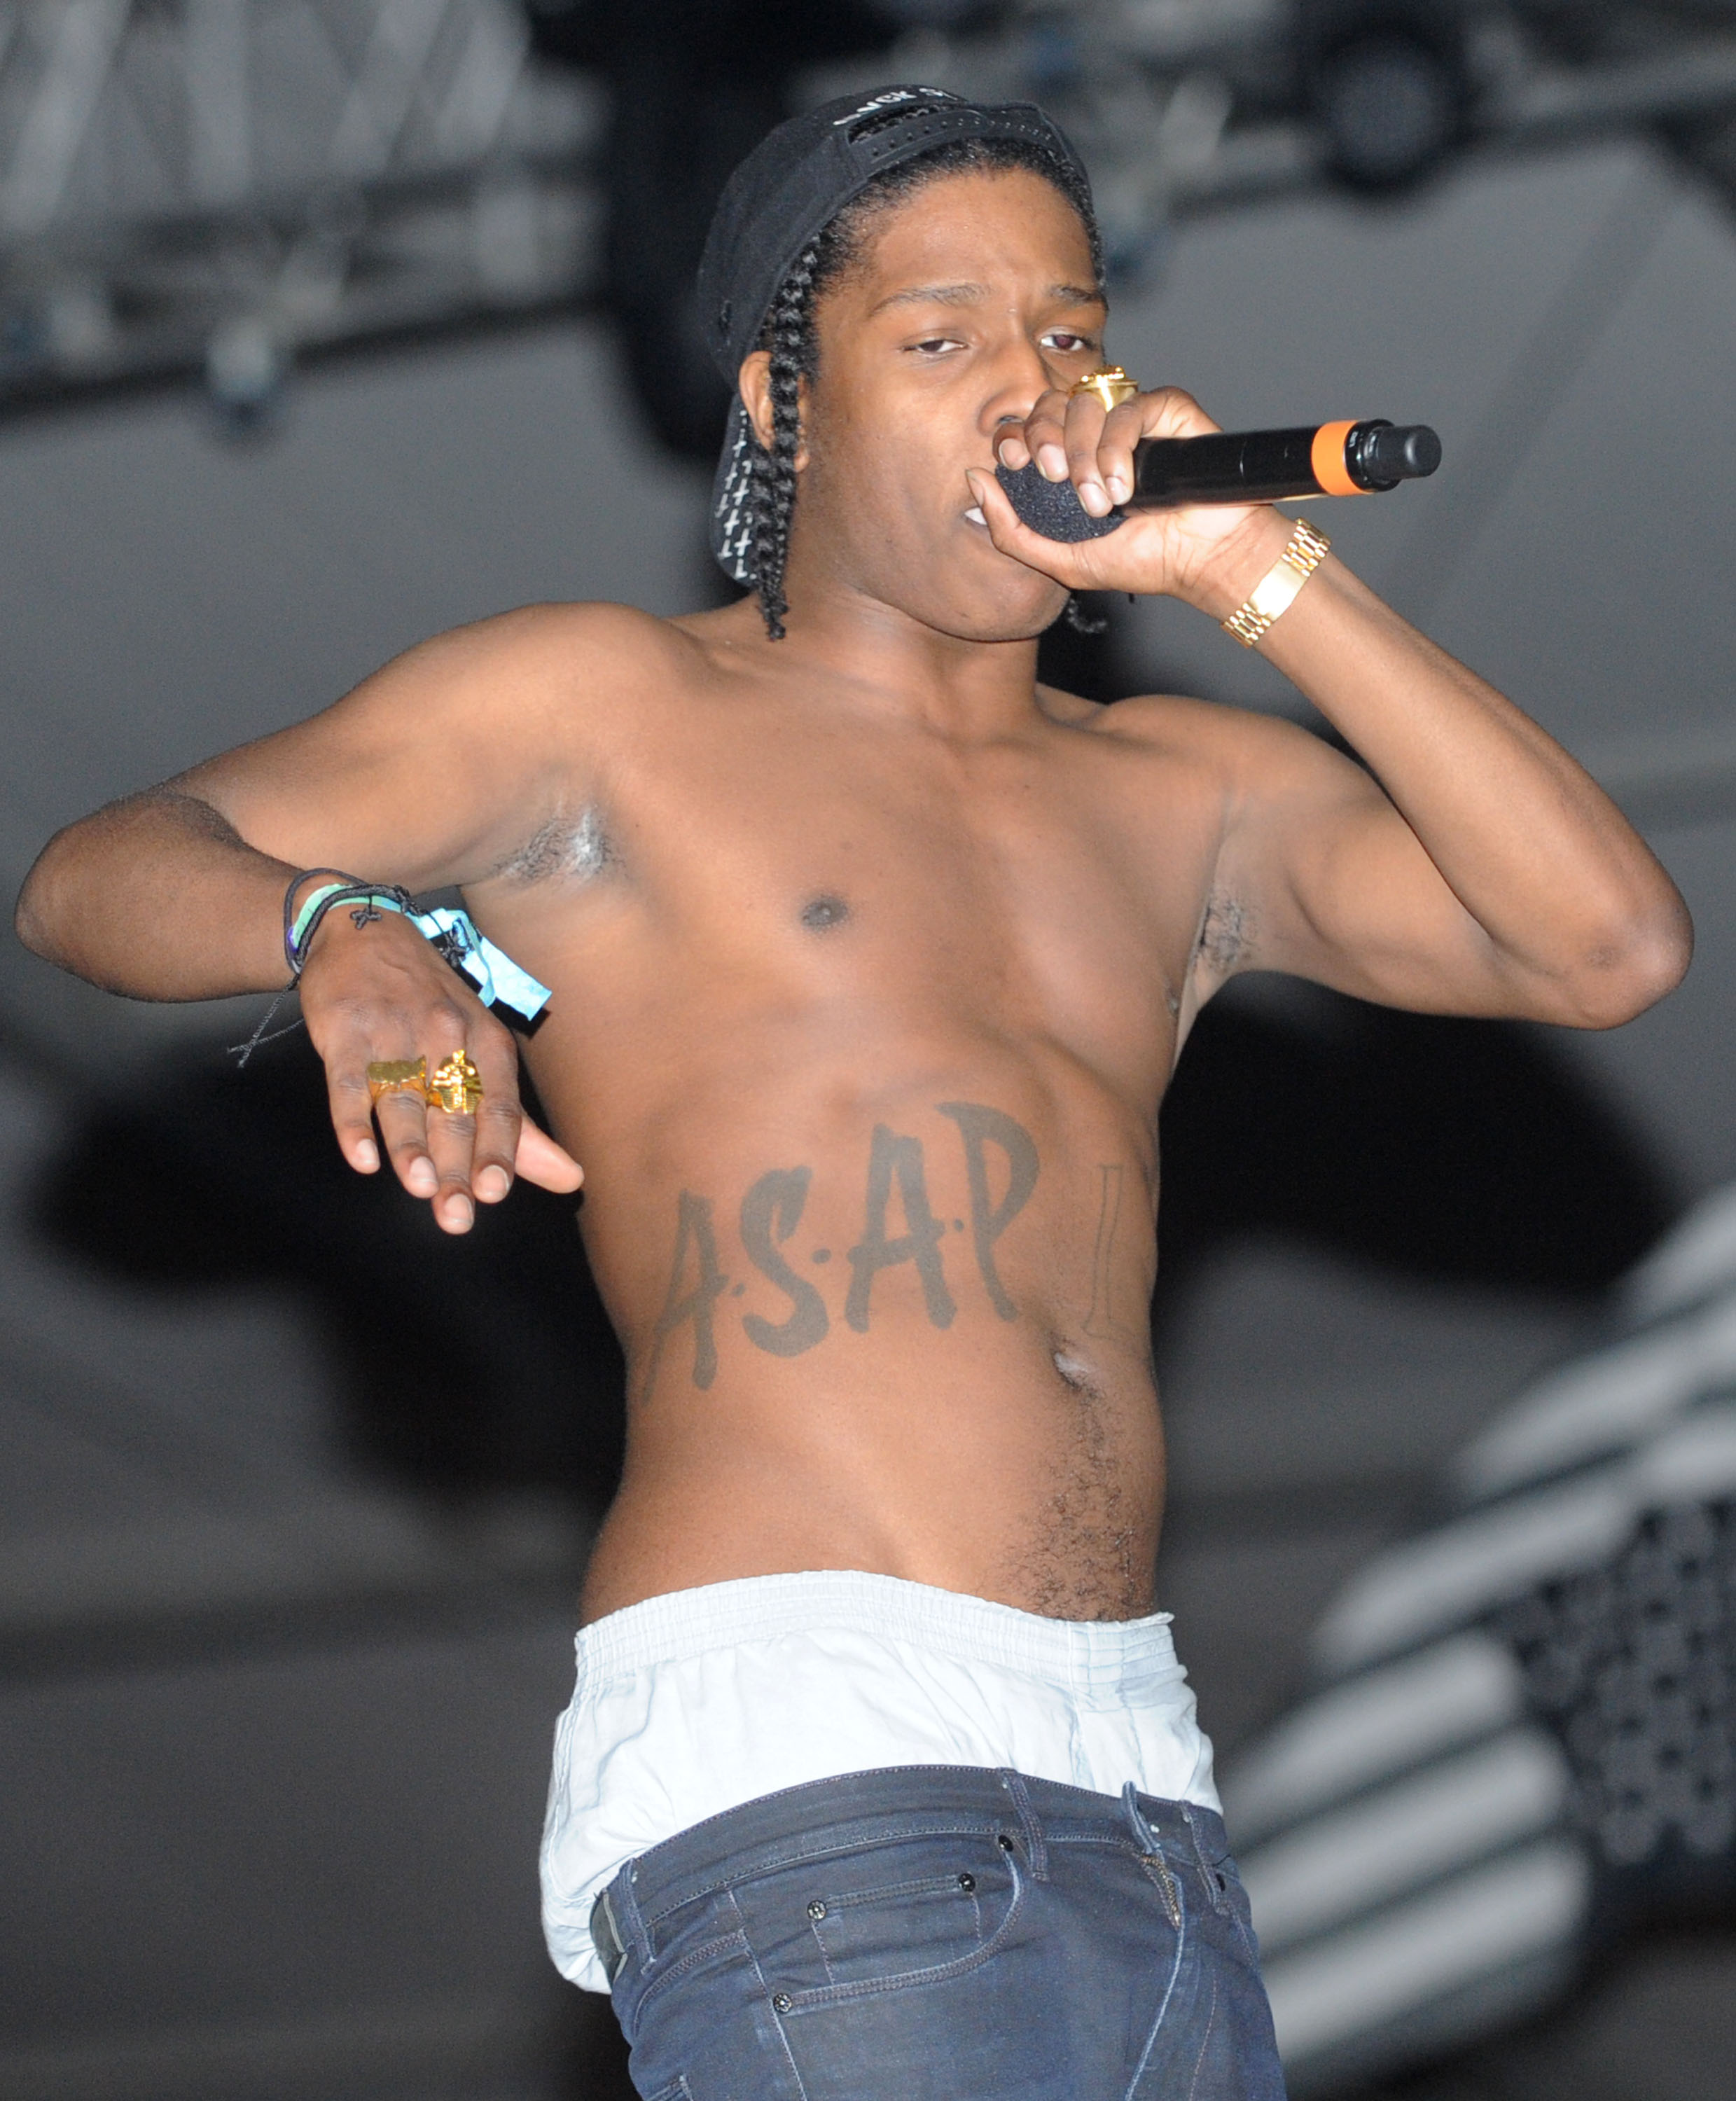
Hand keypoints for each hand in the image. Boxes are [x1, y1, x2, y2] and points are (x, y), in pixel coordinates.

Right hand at [298, 908, 581, 1233]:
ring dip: (410, 1144)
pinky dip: (353, 1122)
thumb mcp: (481, 1047)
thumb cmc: (429, 1003)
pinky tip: (361, 1157)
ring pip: (403, 1098)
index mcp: (485, 1040)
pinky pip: (348, 1082)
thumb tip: (570, 1178)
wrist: (361, 932)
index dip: (498, 1150)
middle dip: (456, 1166)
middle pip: (452, 1110)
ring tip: (419, 1186)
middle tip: (458, 1215)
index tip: (494, 1191)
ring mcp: (392, 1031)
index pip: (498, 1105)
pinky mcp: (344, 1031)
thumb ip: (517, 1126)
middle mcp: (444, 1034)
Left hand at [966, 383, 1293, 616]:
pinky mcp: (1167, 409)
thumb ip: (1010, 529)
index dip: (1015, 435)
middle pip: (1051, 403)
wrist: (1201, 561)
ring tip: (1103, 502)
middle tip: (1057, 478)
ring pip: (1087, 402)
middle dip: (1045, 439)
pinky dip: (1118, 449)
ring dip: (1085, 455)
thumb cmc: (1141, 562)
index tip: (1018, 464)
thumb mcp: (1060, 560)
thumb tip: (974, 479)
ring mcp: (1132, 418)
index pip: (1028, 426)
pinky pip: (1129, 407)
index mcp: (1070, 461)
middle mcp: (1098, 434)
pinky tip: (1126, 489)